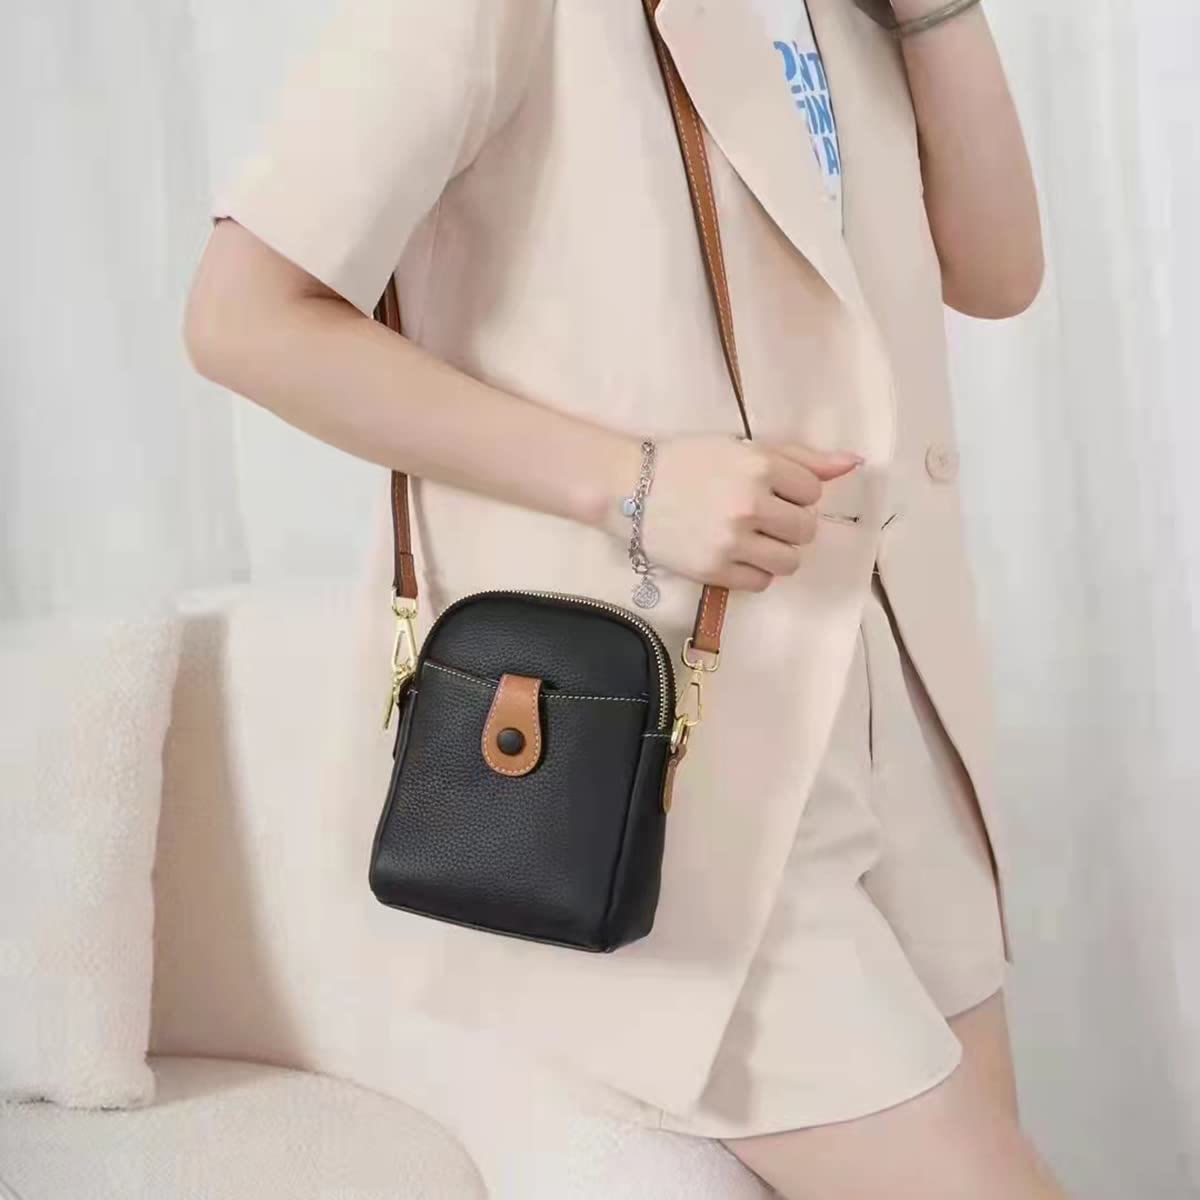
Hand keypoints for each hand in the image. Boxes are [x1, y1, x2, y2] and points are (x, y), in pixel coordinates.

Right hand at [602, 434, 861, 591]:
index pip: (812, 492)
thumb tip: (853, 463)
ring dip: (777, 551)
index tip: (770, 491)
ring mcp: (732, 542)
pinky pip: (760, 582)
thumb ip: (800, 456)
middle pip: (805, 529)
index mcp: (759, 467)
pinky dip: (754, 571)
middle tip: (759, 516)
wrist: (626, 487)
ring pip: (789, 561)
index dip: (794, 493)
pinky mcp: (714, 571)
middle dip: (788, 523)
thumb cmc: (685, 462)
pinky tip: (733, 553)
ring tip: (751, 539)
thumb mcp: (741, 448)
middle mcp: (750, 504)